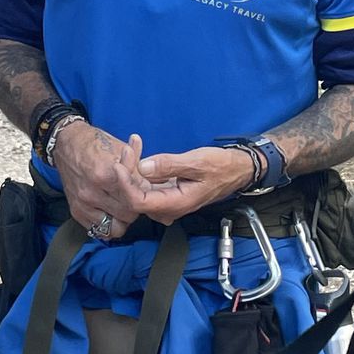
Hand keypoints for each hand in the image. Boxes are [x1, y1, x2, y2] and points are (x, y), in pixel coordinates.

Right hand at [52, 124, 148, 239]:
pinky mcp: (76, 212)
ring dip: (123, 219)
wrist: (68, 143)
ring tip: (124, 207)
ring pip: (115, 228)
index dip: (145, 197)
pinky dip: (108, 225)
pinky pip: (99, 231)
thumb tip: (154, 186)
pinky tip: (112, 212)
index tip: (146, 192)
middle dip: (136, 209)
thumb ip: (138, 170)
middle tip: (137, 200)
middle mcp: (92, 193)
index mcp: (106, 175)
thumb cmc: (97, 144)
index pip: (136, 199)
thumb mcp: (122, 150)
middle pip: (127, 215)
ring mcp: (83, 204)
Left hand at [136, 146, 255, 223]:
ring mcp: (165, 201)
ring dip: (131, 169)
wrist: (235, 170)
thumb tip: (143, 167)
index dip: (125, 185)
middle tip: (129, 147)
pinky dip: (138, 169)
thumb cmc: (220, 167)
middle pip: (135, 196)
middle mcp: (167, 208)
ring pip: (138, 190)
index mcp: (176, 204)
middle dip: (127, 172)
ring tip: (131, 146)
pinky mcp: (165, 193)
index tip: (119, 164)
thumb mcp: (197, 162)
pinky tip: (136, 152)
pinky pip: (145, 185)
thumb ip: (169, 165)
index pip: (138, 202)